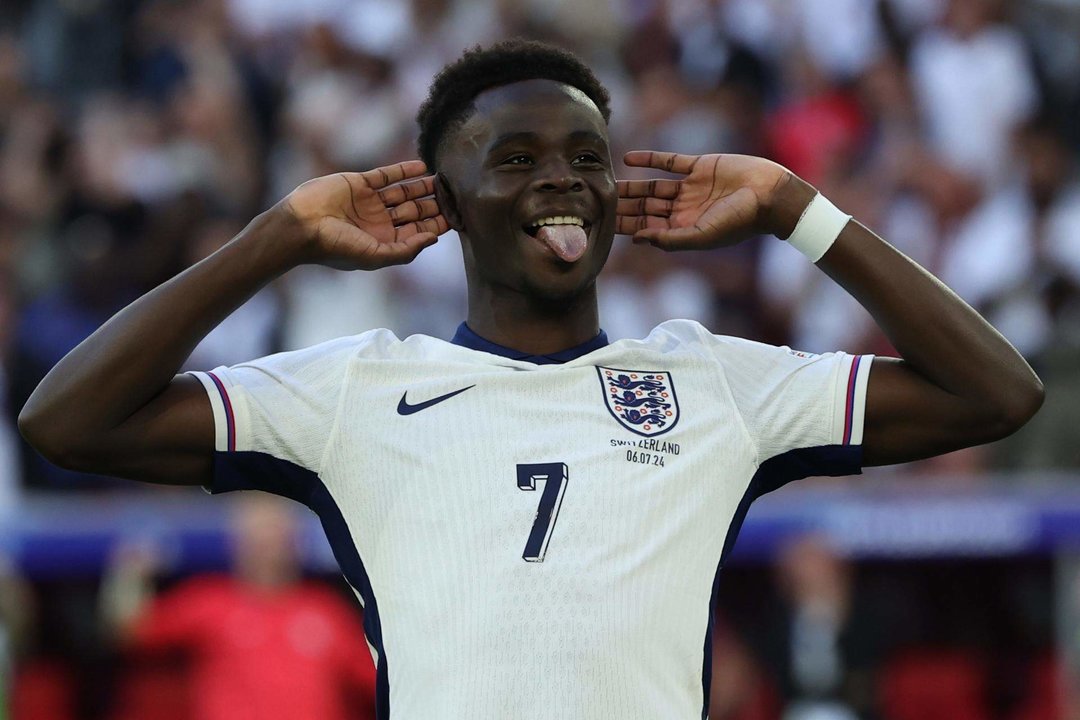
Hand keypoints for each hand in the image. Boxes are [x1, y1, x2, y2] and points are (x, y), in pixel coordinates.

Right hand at [279, 160, 448, 269]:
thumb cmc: (336, 247)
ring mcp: (370, 202)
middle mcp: (380, 222)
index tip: (458, 216)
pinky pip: (387, 175)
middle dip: (435, 204)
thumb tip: (434, 239)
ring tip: (444, 180)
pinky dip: (404, 170)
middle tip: (457, 195)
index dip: (438, 224)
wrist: (301, 226)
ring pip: (404, 192)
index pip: (418, 231)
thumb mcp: (375, 255)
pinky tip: (423, 167)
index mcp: (384, 241)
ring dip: (423, 187)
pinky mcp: (359, 183)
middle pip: (415, 211)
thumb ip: (406, 250)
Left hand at [617, 151, 810, 249]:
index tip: (602, 224)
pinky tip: (628, 159)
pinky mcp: (699, 166)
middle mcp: (684, 210)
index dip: (625, 227)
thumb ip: (669, 239)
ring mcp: (690, 187)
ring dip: (631, 186)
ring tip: (607, 182)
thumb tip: (637, 239)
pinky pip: (669, 162)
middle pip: (644, 208)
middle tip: (595, 202)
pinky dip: (649, 160)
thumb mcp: (702, 235)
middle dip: (622, 207)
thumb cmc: (739, 221)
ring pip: (652, 187)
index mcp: (683, 229)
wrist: (770, 195)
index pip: (647, 228)